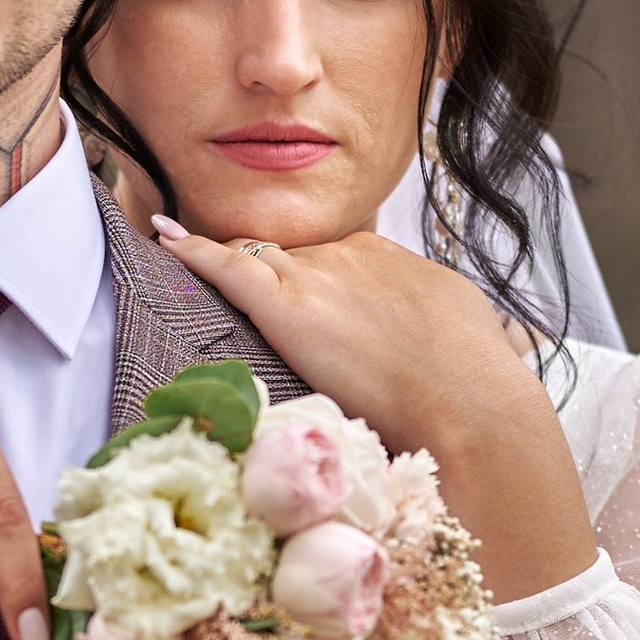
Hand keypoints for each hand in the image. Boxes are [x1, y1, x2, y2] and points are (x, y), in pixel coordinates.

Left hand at [152, 221, 596, 604]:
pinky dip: (191, 250)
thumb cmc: (476, 382)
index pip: (331, 254)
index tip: (295, 291)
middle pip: (289, 251)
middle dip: (265, 266)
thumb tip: (446, 342)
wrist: (471, 402)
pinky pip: (226, 265)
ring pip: (253, 251)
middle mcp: (349, 256)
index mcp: (390, 259)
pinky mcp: (288, 304)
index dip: (308, 274)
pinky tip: (163, 236)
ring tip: (177, 239)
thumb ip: (436, 327)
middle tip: (229, 276)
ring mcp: (316, 277)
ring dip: (218, 252)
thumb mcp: (462, 331)